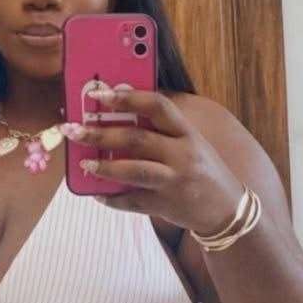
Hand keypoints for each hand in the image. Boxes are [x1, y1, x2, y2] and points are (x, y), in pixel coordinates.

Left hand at [62, 90, 242, 233]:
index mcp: (187, 133)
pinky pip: (133, 201)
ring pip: (134, 170)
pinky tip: (96, 194)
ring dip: (104, 167)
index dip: (128, 97)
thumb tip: (118, 114)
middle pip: (137, 138)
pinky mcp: (166, 206)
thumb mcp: (192, 143)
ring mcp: (174, 182)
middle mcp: (182, 155)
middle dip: (101, 134)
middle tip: (74, 129)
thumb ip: (162, 130)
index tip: (100, 94)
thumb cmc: (202, 170)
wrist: (227, 209)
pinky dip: (112, 199)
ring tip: (83, 164)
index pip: (157, 106)